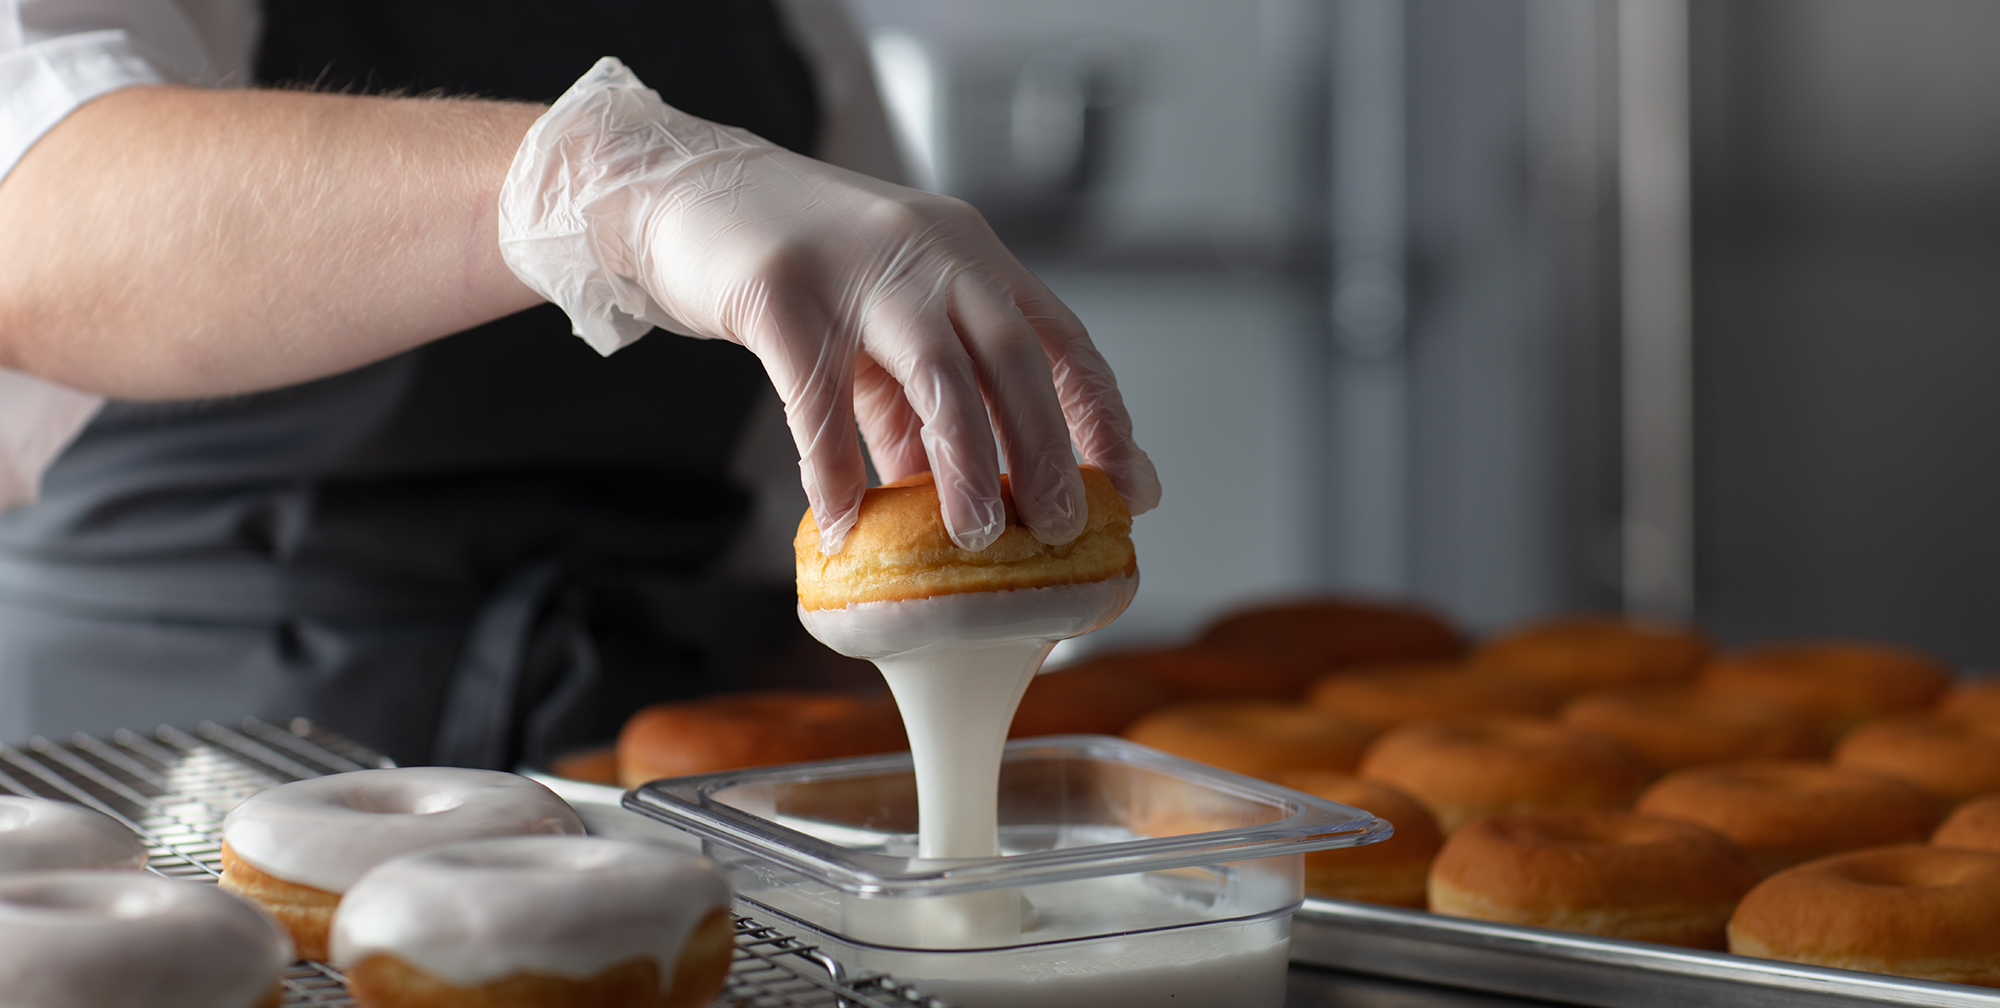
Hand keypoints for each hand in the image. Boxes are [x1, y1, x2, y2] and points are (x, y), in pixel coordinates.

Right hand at [499, 59, 1157, 552]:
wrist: (687, 192)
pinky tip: (843, 526)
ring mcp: (856, 266)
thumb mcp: (885, 327)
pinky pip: (818, 397)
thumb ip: (936, 398)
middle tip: (1059, 529)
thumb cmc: (804, 273)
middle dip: (1047, 450)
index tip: (1133, 490)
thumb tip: (991, 498)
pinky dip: (835, 470)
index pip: (1062, 338)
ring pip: (936, 373)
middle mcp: (930, 252)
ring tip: (974, 538)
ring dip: (964, 464)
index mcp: (971, 258)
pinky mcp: (778, 289)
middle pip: (1014, 356)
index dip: (1102, 417)